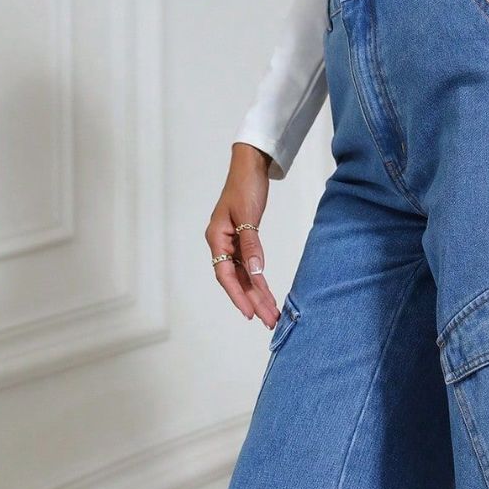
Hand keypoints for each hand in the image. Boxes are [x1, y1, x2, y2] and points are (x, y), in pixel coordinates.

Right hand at [206, 143, 279, 327]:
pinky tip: (268, 296)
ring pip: (244, 277)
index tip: (250, 313)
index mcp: (217, 238)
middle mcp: (222, 244)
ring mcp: (232, 245)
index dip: (237, 296)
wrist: (250, 167)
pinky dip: (260, 282)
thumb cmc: (245, 186)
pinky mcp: (244, 242)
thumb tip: (255, 272)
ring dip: (258, 296)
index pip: (225, 275)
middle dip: (253, 302)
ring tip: (272, 315)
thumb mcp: (248, 216)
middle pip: (236, 281)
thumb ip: (251, 245)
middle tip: (269, 321)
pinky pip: (250, 268)